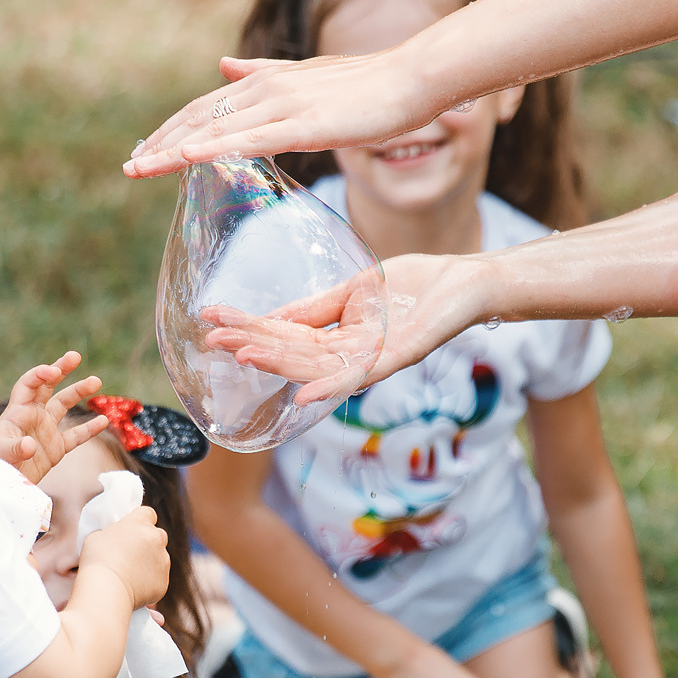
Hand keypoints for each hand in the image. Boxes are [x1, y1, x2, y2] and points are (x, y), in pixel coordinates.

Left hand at [0, 351, 106, 483]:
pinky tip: (103, 421)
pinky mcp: (54, 449)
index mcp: (17, 412)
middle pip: (48, 386)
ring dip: (78, 392)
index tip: (53, 372)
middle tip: (75, 356)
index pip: (29, 385)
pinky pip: (76, 436)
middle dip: (61, 370)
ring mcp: (45, 431)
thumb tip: (30, 445)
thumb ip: (15, 448)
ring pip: (64, 406)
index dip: (40, 375)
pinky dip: (89, 429)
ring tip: (96, 380)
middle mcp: (32, 416)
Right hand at [81, 506, 169, 610]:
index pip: (148, 513)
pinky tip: (134, 586)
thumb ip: (112, 532)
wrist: (106, 590)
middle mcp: (156, 538)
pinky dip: (150, 581)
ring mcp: (163, 560)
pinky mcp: (163, 581)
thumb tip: (116, 537)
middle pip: (158, 535)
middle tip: (131, 552)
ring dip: (150, 561)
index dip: (140, 520)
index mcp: (140, 523)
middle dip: (148, 541)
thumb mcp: (96, 536)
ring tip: (130, 573)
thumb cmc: (96, 560)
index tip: (131, 529)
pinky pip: (159, 578)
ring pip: (160, 557)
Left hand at [125, 47, 444, 177]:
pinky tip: (187, 159)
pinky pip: (251, 139)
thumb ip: (262, 72)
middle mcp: (267, 89)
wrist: (411, 78)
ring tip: (140, 168)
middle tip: (129, 166)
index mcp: (266, 81)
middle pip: (200, 117)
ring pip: (216, 129)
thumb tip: (223, 65)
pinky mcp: (305, 124)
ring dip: (173, 149)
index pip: (206, 107)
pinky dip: (214, 148)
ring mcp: (284, 105)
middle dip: (161, 142)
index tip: (146, 150)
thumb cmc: (367, 86)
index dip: (173, 129)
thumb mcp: (307, 77)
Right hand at [202, 253, 490, 400]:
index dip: (248, 327)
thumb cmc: (416, 286)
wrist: (468, 284)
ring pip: (318, 366)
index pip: (284, 332)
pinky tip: (303, 394)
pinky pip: (360, 376)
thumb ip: (316, 308)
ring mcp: (374, 358)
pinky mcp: (399, 356)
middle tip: (212, 342)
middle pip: (293, 353)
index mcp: (338, 336)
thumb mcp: (355, 290)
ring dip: (279, 364)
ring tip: (244, 357)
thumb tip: (269, 318)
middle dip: (252, 346)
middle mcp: (351, 354)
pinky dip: (330, 387)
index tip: (210, 321)